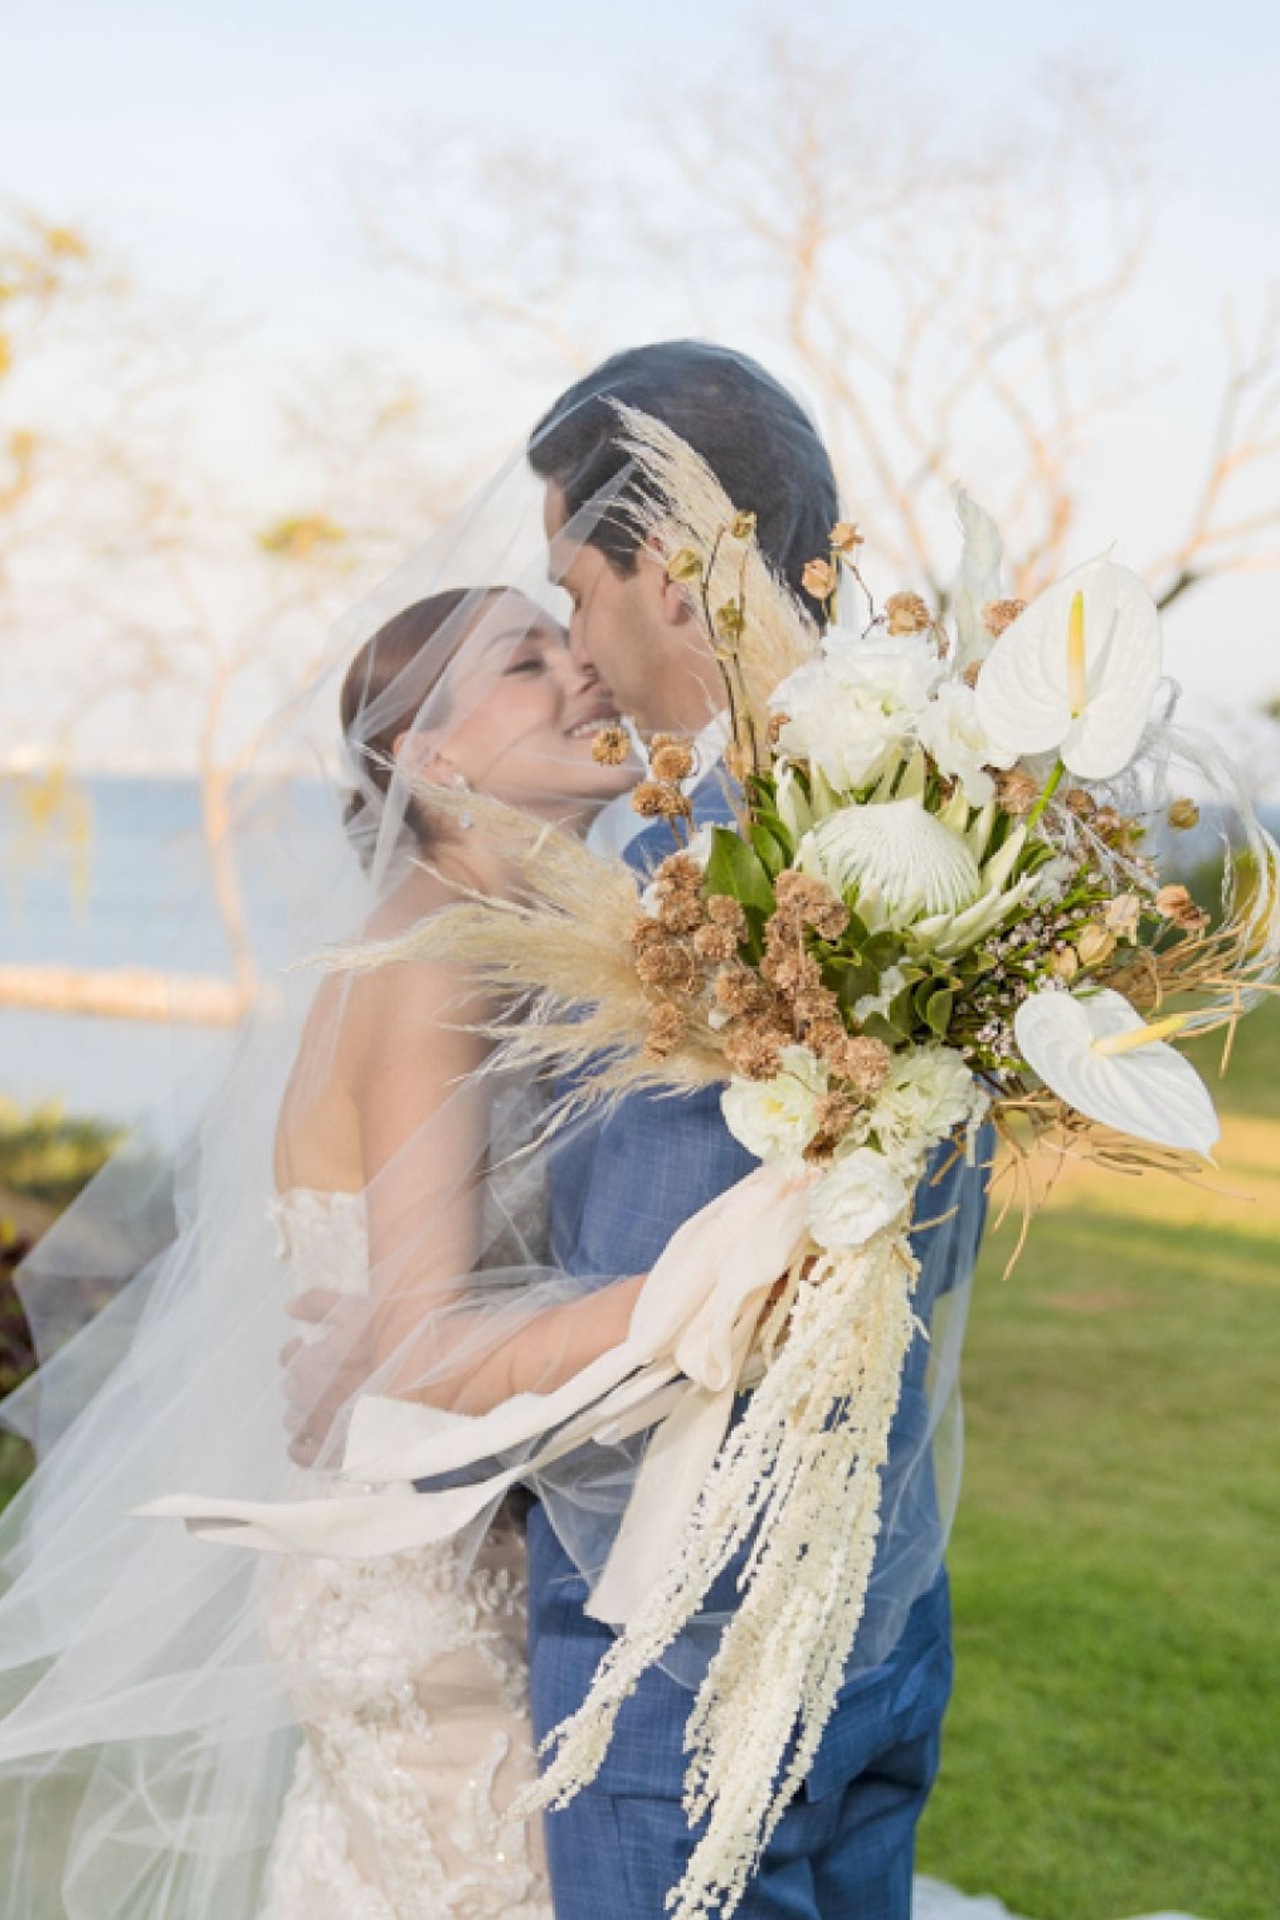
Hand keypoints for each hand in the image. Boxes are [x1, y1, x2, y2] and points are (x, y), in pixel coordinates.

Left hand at [280, 1288, 379, 1468]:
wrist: (423, 1383)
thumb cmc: (390, 1343)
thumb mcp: (355, 1309)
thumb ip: (317, 1304)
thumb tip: (289, 1307)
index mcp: (308, 1364)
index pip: (288, 1356)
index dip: (304, 1350)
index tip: (321, 1349)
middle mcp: (307, 1398)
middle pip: (293, 1388)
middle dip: (307, 1380)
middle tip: (334, 1375)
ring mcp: (319, 1428)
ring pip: (296, 1420)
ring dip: (307, 1411)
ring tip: (332, 1404)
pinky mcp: (333, 1452)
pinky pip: (302, 1454)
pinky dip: (303, 1446)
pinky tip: (314, 1438)